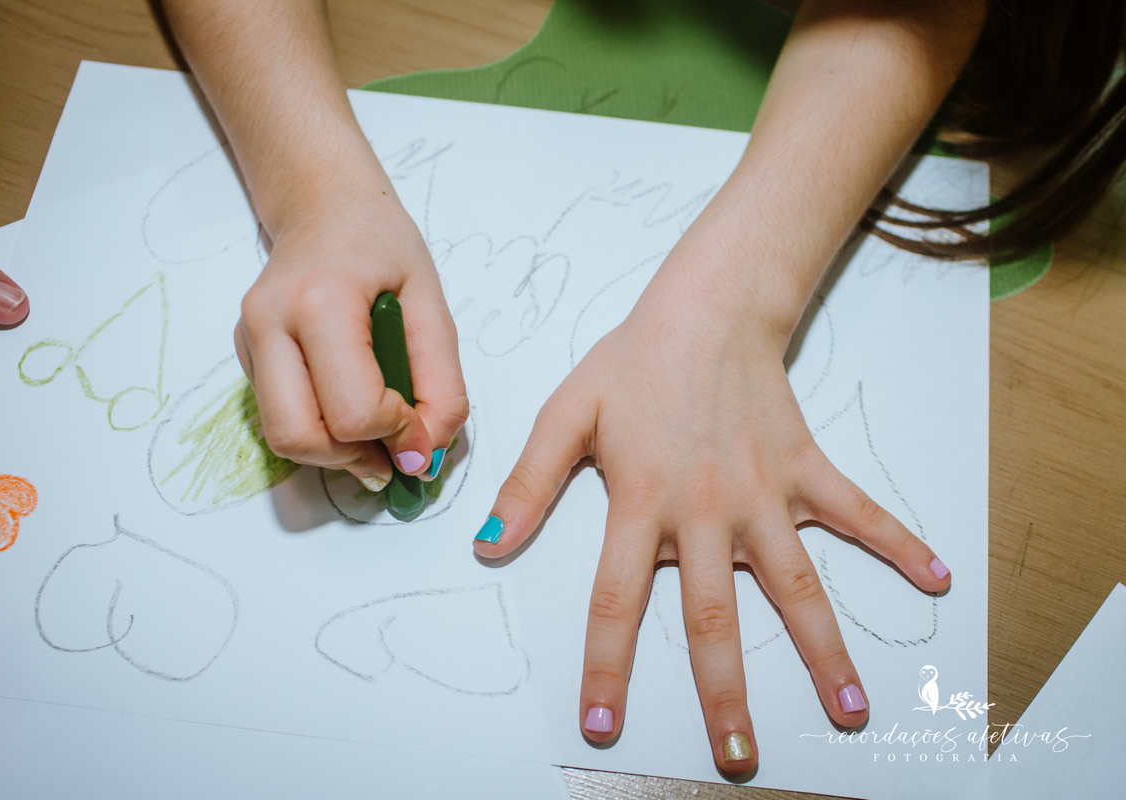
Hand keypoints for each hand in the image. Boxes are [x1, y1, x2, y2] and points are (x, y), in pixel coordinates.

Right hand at [234, 180, 468, 490]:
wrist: (323, 203)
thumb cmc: (381, 244)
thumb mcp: (432, 305)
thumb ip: (440, 385)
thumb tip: (422, 454)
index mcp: (321, 302)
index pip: (353, 410)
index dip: (396, 434)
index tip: (422, 427)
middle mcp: (269, 323)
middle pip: (300, 436)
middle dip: (354, 458)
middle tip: (395, 452)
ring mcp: (248, 339)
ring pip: (283, 437)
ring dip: (335, 453)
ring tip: (377, 434)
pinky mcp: (245, 353)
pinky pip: (279, 417)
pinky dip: (319, 430)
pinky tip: (349, 404)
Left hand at [473, 247, 950, 773]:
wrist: (707, 307)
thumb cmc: (634, 362)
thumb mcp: (567, 414)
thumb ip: (530, 484)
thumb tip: (487, 545)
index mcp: (641, 500)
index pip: (616, 599)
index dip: (607, 665)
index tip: (604, 724)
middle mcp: (706, 509)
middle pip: (715, 615)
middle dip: (725, 692)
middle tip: (738, 757)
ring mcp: (764, 492)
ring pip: (797, 583)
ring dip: (825, 649)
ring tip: (851, 710)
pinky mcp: (807, 469)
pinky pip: (859, 512)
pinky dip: (899, 543)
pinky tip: (937, 579)